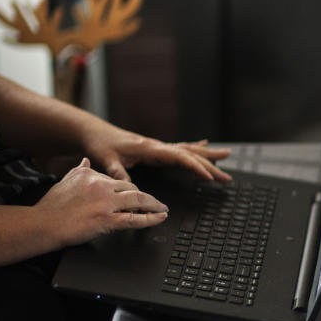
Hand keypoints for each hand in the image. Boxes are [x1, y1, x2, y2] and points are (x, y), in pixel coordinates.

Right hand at [34, 158, 169, 245]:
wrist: (42, 224)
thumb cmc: (52, 207)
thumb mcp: (65, 181)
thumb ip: (79, 170)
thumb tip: (86, 160)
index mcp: (91, 175)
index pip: (117, 180)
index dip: (127, 190)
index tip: (133, 196)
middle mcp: (101, 186)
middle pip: (132, 188)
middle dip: (144, 197)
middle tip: (154, 203)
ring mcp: (105, 203)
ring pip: (138, 200)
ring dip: (154, 205)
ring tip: (162, 208)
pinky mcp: (107, 220)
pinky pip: (135, 219)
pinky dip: (151, 219)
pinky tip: (160, 218)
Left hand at [80, 121, 230, 181]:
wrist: (93, 132)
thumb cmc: (100, 145)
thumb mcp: (107, 160)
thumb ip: (118, 174)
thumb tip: (129, 188)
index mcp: (150, 148)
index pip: (179, 158)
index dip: (195, 167)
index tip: (208, 177)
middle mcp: (158, 146)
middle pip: (191, 155)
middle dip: (210, 165)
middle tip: (227, 177)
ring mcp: (159, 147)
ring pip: (189, 150)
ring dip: (208, 155)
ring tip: (227, 156)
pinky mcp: (156, 149)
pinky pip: (181, 149)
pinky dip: (195, 148)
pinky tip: (205, 146)